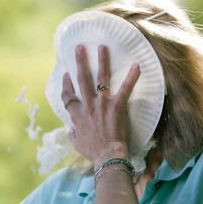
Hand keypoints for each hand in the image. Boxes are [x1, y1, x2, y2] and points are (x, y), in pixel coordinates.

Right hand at [61, 45, 139, 167]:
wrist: (108, 156)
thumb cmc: (93, 151)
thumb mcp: (77, 143)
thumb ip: (73, 133)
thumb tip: (71, 129)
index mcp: (76, 114)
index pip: (67, 96)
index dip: (65, 84)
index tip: (66, 73)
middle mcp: (87, 105)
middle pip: (81, 79)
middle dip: (80, 62)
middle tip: (79, 47)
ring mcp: (102, 104)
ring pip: (100, 78)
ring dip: (102, 61)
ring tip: (102, 47)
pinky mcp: (117, 106)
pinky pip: (125, 88)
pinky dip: (132, 77)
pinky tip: (137, 65)